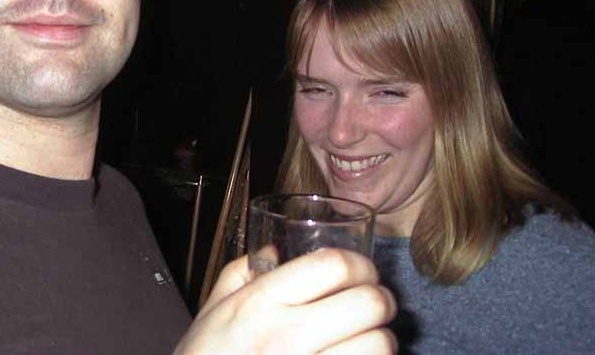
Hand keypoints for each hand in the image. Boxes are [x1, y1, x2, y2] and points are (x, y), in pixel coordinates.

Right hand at [174, 248, 396, 354]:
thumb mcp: (212, 310)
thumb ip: (241, 272)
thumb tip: (275, 249)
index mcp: (260, 303)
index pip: (332, 265)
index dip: (360, 264)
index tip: (362, 271)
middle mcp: (286, 336)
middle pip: (367, 302)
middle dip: (381, 299)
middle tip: (375, 303)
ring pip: (379, 346)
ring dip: (382, 339)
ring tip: (370, 337)